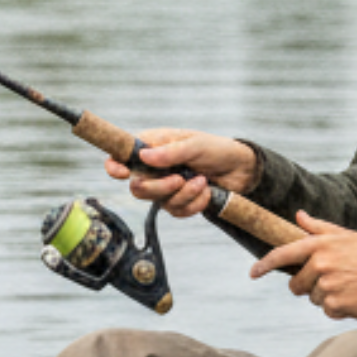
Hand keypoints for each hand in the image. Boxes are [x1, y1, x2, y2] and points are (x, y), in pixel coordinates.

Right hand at [104, 128, 257, 217]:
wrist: (240, 169)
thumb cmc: (216, 149)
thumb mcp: (195, 145)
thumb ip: (170, 152)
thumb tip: (143, 156)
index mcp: (152, 147)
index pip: (121, 157)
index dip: (115, 166)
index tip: (122, 173)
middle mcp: (155, 168)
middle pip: (138, 188)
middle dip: (160, 187)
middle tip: (180, 179)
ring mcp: (166, 187)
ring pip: (159, 202)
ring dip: (185, 194)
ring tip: (202, 180)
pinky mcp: (180, 201)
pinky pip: (178, 211)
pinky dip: (194, 204)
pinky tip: (206, 191)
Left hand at [250, 211, 356, 320]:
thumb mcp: (348, 236)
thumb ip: (320, 228)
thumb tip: (299, 216)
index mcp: (321, 245)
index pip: (284, 254)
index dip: (265, 264)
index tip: (254, 272)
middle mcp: (321, 264)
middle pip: (297, 284)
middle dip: (310, 285)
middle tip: (335, 280)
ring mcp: (327, 285)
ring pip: (313, 298)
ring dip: (328, 297)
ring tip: (350, 287)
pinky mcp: (335, 304)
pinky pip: (327, 310)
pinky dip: (339, 308)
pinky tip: (355, 298)